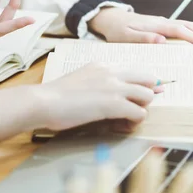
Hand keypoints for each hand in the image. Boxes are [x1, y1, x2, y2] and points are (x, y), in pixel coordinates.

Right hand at [30, 63, 164, 131]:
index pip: (135, 71)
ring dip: (141, 109)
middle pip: (148, 80)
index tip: (140, 95)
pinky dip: (134, 122)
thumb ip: (96, 83)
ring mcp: (114, 87)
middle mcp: (112, 73)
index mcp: (103, 66)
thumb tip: (107, 95)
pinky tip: (123, 126)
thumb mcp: (80, 80)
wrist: (44, 101)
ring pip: (148, 96)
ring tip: (127, 120)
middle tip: (134, 108)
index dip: (142, 84)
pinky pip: (139, 113)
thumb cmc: (55, 96)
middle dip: (145, 95)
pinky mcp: (114, 105)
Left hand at [88, 8, 192, 44]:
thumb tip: (161, 40)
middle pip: (189, 26)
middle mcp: (162, 22)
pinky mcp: (162, 26)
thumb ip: (143, 39)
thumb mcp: (125, 37)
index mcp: (156, 26)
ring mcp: (163, 23)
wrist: (111, 18)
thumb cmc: (116, 30)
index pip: (179, 31)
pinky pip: (182, 29)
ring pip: (187, 26)